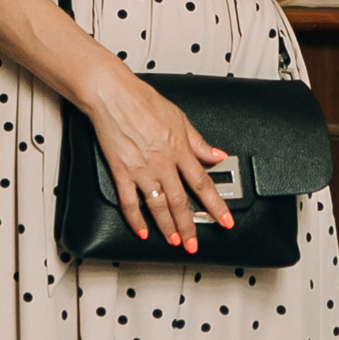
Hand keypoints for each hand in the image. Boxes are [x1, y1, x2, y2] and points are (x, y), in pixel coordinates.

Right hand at [86, 76, 231, 252]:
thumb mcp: (180, 118)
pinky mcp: (121, 171)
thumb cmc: (143, 102)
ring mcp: (141, 170)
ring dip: (167, 226)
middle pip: (180, 202)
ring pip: (157, 206)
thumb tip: (217, 155)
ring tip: (173, 240)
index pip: (203, 184)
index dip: (216, 206)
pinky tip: (141, 230)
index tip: (225, 221)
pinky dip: (135, 219)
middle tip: (194, 243)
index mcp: (179, 150)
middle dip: (190, 226)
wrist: (113, 96)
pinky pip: (128, 201)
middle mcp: (162, 163)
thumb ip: (198, 142)